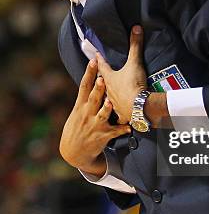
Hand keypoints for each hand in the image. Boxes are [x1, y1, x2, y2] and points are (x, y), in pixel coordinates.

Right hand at [60, 59, 131, 175]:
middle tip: (102, 79)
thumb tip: (94, 79)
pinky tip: (129, 128)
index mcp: (80, 106)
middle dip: (98, 89)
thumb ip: (86, 98)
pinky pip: (115, 131)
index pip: (84, 86)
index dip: (89, 73)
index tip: (93, 60)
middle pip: (93, 99)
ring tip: (111, 102)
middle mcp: (86, 114)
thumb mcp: (77, 112)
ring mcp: (94, 125)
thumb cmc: (77, 128)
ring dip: (106, 109)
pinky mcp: (102, 136)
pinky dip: (122, 129)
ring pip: (102, 115)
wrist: (73, 152)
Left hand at [96, 25, 147, 123]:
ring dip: (105, 99)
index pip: (102, 66)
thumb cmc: (133, 83)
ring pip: (106, 101)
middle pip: (100, 84)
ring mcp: (112, 104)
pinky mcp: (120, 115)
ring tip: (105, 98)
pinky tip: (117, 119)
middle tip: (97, 77)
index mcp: (109, 78)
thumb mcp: (134, 62)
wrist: (138, 106)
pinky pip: (117, 116)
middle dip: (99, 80)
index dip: (99, 60)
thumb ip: (135, 45)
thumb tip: (136, 27)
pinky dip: (117, 116)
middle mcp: (107, 91)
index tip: (94, 56)